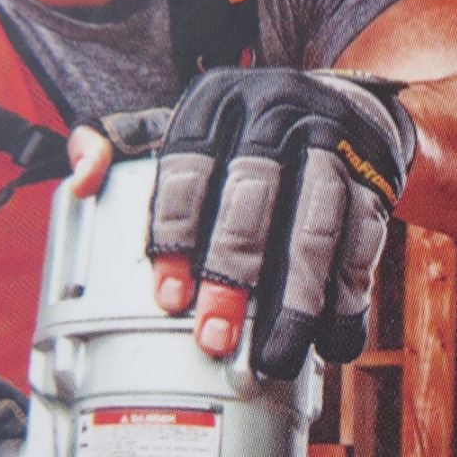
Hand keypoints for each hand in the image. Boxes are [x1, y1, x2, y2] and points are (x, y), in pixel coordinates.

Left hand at [70, 69, 413, 375]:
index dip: (175, 236)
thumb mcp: (185, 124)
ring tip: (276, 355)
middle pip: (253, 197)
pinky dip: (349, 298)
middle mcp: (278, 112)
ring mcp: (333, 141)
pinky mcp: (376, 176)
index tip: (168, 298)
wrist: (353, 103)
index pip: (187, 167)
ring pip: (315, 226)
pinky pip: (364, 241)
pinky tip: (332, 341)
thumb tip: (80, 180)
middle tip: (216, 338)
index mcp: (218, 102)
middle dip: (233, 275)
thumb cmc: (249, 132)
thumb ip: (119, 144)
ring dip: (296, 299)